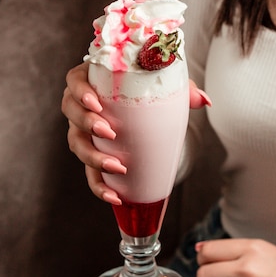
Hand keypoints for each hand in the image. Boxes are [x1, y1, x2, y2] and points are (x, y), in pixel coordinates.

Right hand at [61, 62, 210, 203]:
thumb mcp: (164, 85)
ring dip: (92, 157)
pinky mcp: (92, 155)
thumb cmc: (146, 89)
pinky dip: (99, 187)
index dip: (80, 91)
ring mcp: (83, 131)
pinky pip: (89, 173)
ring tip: (116, 166)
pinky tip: (114, 196)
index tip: (96, 102)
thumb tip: (204, 101)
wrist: (144, 109)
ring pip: (77, 144)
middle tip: (109, 131)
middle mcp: (82, 105)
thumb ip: (184, 89)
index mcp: (92, 80)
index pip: (75, 80)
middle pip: (71, 112)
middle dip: (86, 123)